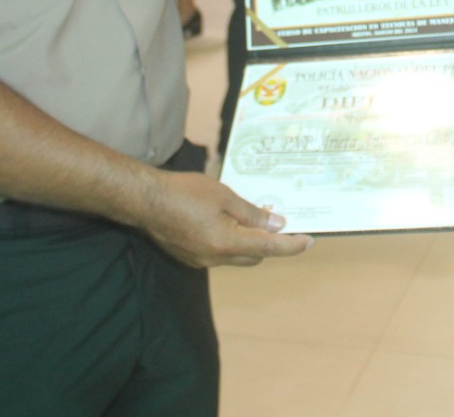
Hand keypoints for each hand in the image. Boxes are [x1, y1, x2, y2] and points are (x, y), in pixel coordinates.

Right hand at [139, 169, 312, 267]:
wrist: (145, 200)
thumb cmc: (184, 192)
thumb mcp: (224, 196)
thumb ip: (252, 213)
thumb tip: (276, 224)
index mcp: (227, 243)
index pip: (268, 248)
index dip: (291, 246)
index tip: (308, 241)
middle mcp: (215, 258)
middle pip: (255, 256)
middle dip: (270, 243)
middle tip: (279, 222)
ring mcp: (201, 260)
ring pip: (237, 256)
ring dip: (249, 242)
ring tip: (253, 217)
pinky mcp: (191, 257)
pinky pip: (220, 254)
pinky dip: (231, 242)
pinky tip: (228, 223)